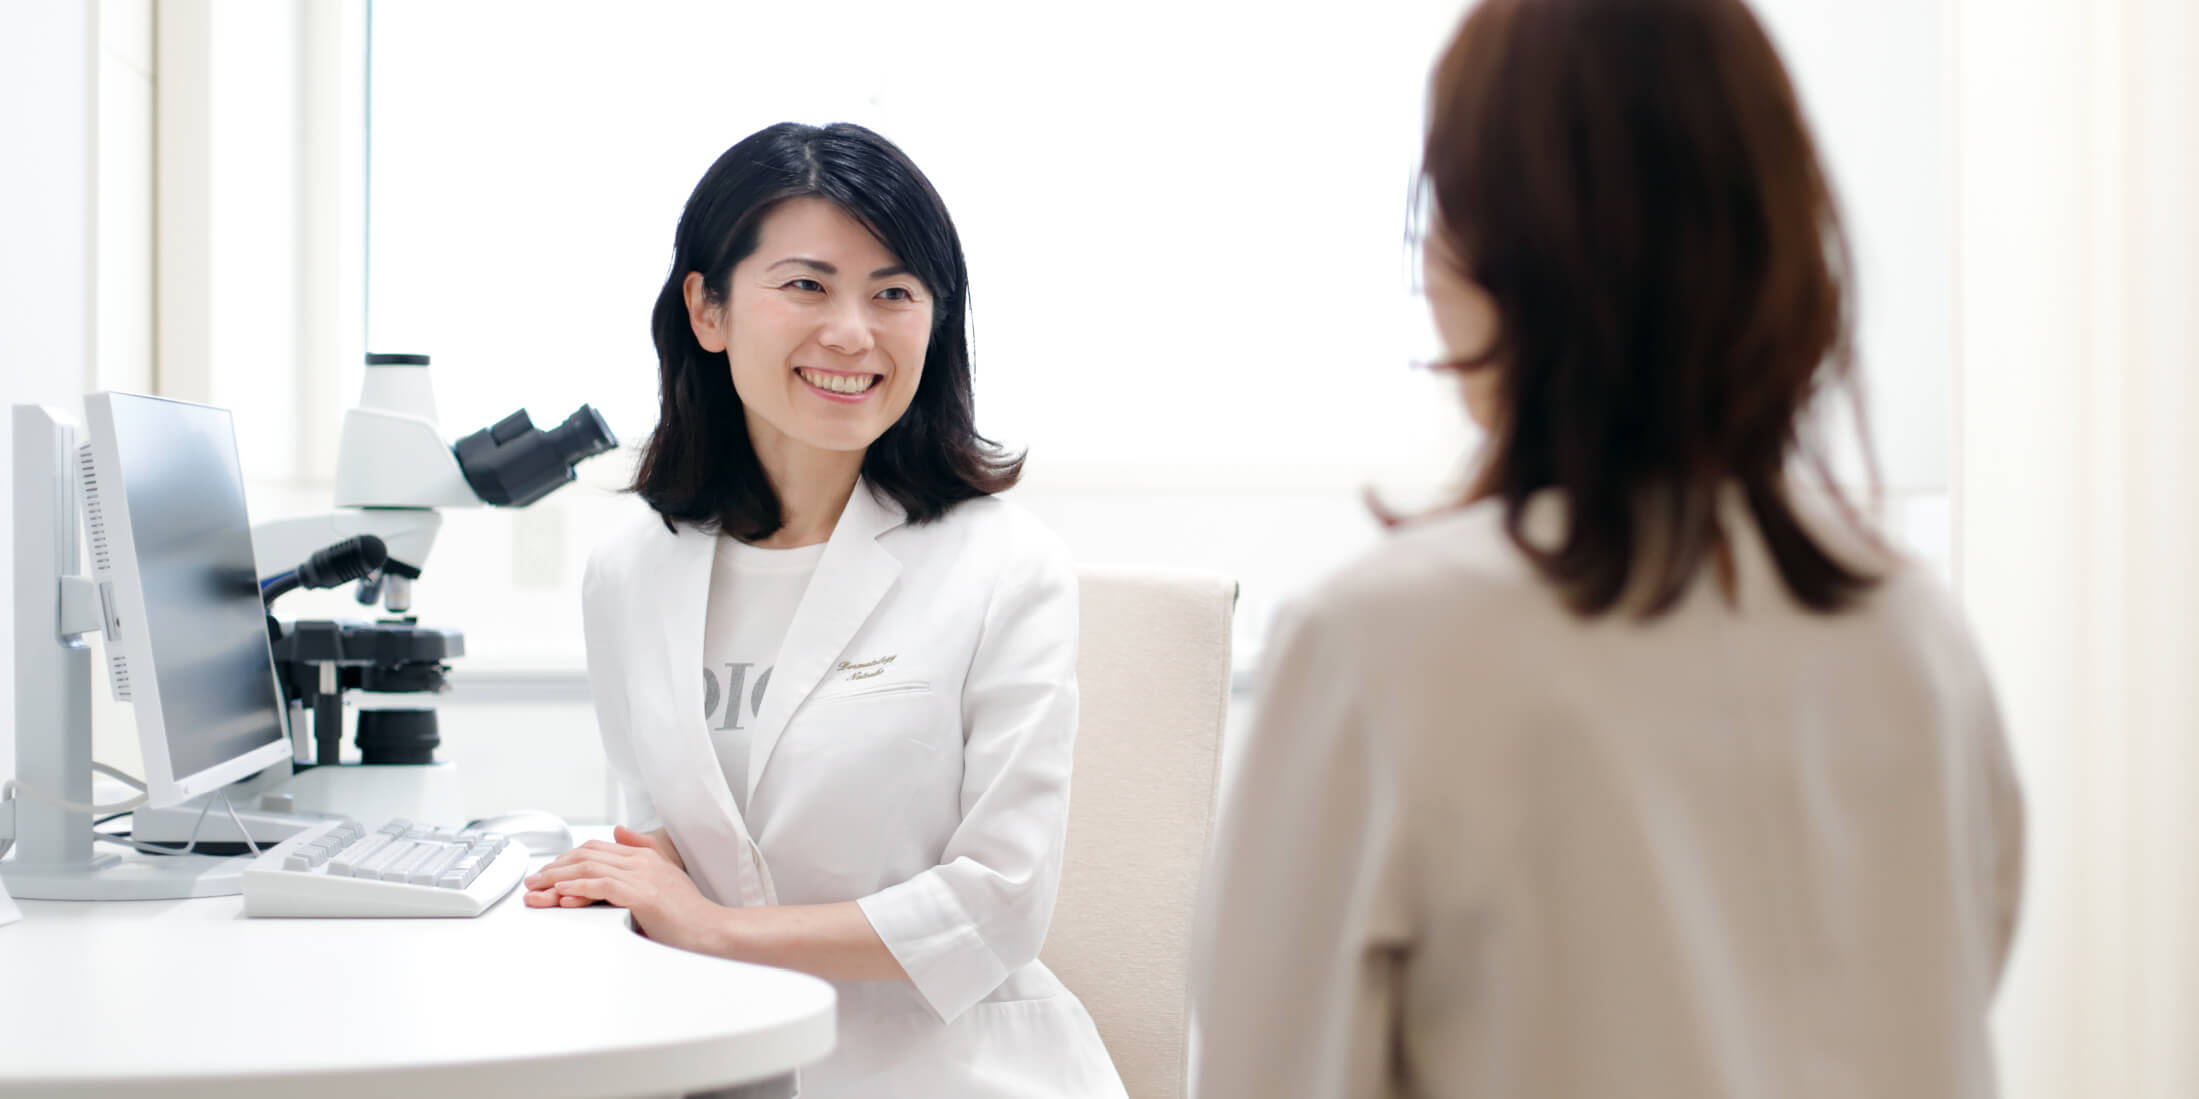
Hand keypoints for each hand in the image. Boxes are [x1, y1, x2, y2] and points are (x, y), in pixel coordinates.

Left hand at [523, 825, 721, 953]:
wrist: (711, 932)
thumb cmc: (689, 913)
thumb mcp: (665, 876)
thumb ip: (643, 851)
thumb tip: (620, 831)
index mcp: (645, 856)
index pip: (596, 848)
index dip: (567, 858)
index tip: (548, 872)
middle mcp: (642, 860)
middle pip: (587, 855)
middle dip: (554, 867)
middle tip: (533, 881)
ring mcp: (642, 876)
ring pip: (589, 869)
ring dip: (557, 879)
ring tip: (538, 890)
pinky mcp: (641, 894)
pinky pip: (601, 886)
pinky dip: (578, 888)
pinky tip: (561, 895)